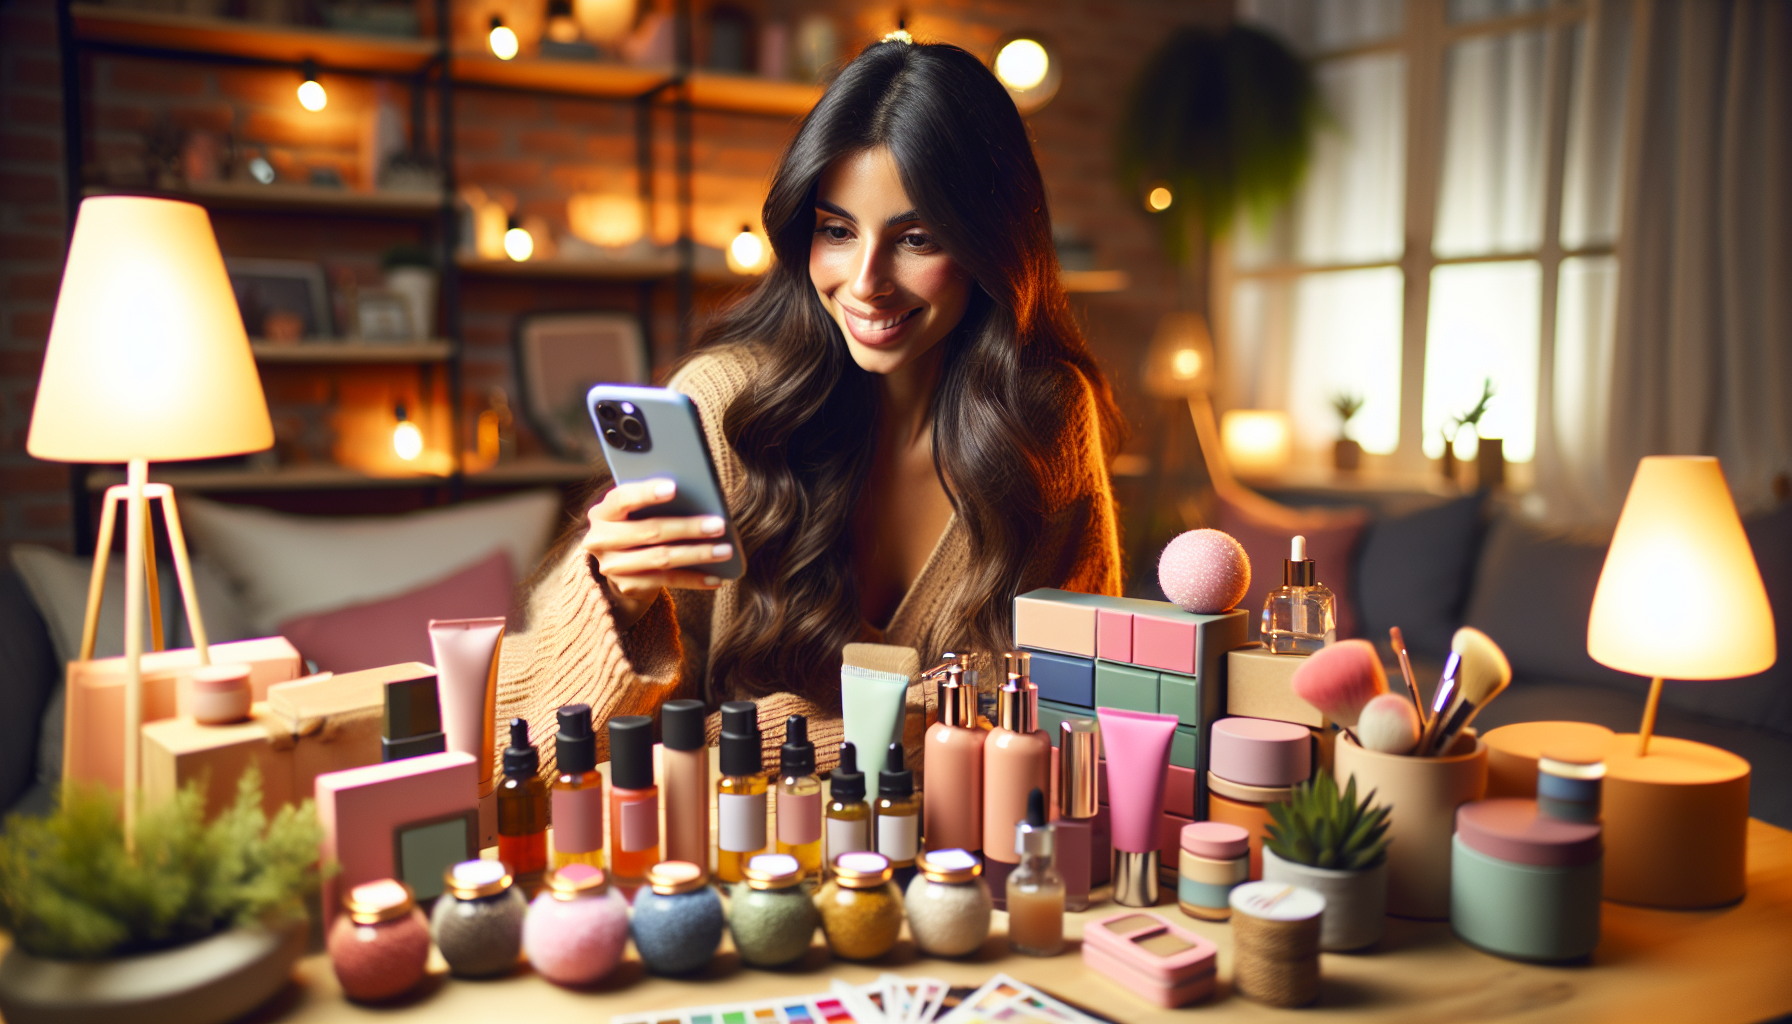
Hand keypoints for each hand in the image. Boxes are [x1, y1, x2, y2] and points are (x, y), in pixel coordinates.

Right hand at [580, 479, 733, 630]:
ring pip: (661, 558)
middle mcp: (601, 540)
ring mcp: (612, 566)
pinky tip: (716, 577)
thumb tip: (697, 499)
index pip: (622, 499)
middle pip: (650, 531)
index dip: (646, 493)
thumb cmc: (635, 525)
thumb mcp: (634, 511)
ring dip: (697, 554)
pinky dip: (694, 579)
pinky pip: (667, 580)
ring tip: (724, 551)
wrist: (619, 564)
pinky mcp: (627, 586)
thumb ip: (652, 503)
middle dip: (688, 528)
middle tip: (719, 525)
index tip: (674, 488)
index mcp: (603, 512)